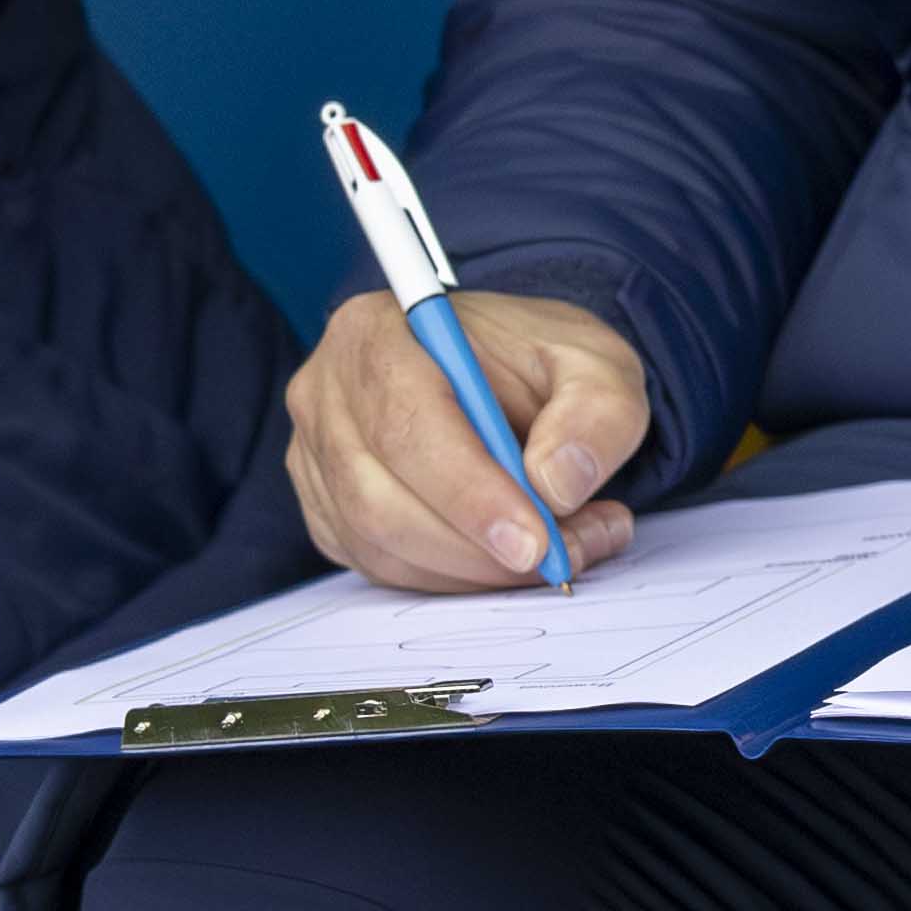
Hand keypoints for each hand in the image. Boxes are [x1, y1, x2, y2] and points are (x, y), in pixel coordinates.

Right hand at [286, 291, 648, 593]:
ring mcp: (314, 457)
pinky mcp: (326, 510)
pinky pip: (380, 566)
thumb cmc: (537, 363)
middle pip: (380, 497)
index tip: (534, 539)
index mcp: (377, 332)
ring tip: (560, 549)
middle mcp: (327, 394)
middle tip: (563, 556)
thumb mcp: (595, 365)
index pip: (407, 423)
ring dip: (473, 569)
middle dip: (477, 545)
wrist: (503, 375)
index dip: (469, 492)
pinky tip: (508, 557)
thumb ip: (595, 412)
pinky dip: (451, 578)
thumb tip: (558, 483)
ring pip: (380, 544)